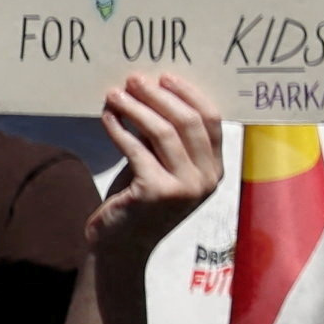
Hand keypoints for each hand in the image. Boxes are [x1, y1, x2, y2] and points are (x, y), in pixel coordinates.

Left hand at [86, 74, 227, 259]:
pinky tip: (108, 117)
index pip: (212, 120)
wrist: (123, 247)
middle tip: (134, 79)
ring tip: (116, 94)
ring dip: (136, 108)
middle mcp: (206, 179)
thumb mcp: (165, 167)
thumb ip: (169, 138)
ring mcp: (184, 187)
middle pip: (188, 122)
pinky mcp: (157, 193)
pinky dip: (120, 129)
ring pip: (163, 132)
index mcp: (216, 169)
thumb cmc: (142, 201)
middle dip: (159, 95)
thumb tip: (155, 90)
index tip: (165, 76)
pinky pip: (137, 150)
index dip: (189, 94)